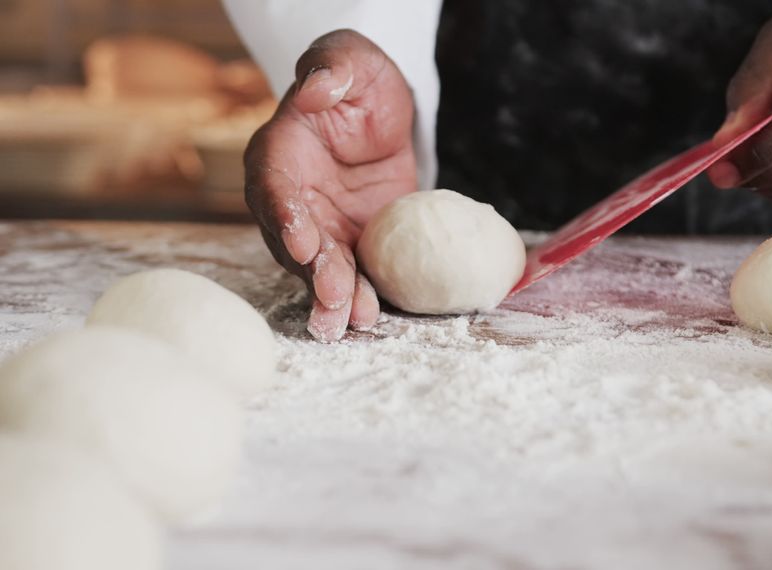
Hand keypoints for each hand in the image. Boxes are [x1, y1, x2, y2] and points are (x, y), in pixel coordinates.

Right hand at [244, 30, 415, 340]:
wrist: (381, 110)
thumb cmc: (357, 79)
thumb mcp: (349, 60)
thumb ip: (332, 69)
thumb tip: (317, 89)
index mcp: (277, 151)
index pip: (273, 186)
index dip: (284, 215)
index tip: (301, 241)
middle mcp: (290, 197)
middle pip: (292, 241)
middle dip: (312, 272)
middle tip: (334, 298)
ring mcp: (319, 225)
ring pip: (319, 267)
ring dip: (334, 296)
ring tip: (352, 322)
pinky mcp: (350, 241)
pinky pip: (352, 272)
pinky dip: (360, 295)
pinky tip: (371, 318)